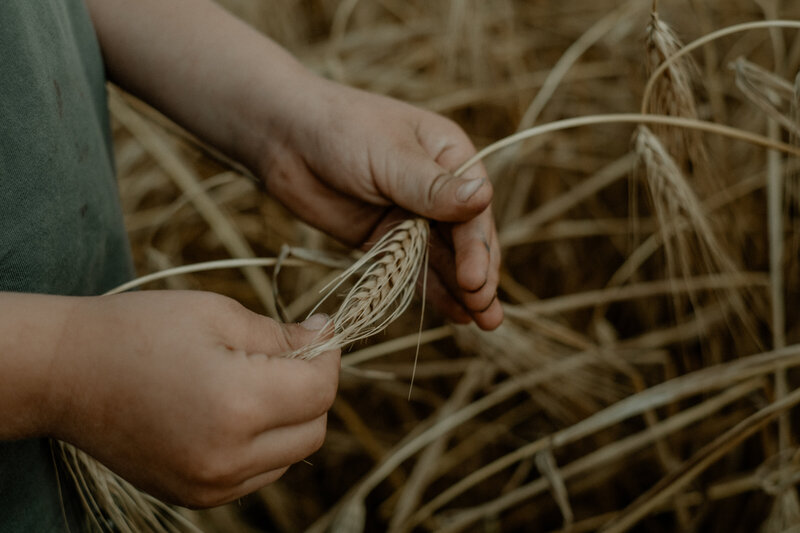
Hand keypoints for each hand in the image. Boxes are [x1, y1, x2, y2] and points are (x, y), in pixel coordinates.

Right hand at [47, 291, 339, 507]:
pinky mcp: (195, 497)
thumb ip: (282, 336)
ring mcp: (210, 486)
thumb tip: (324, 341)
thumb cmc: (139, 331)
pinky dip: (263, 444)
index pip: (320, 391)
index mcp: (237, 406)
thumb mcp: (218, 315)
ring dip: (290, 419)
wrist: (66, 374)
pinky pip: (258, 474)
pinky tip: (235, 410)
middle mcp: (228, 459)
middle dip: (313, 388)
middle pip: (314, 429)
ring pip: (290, 455)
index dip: (328, 356)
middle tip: (292, 352)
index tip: (320, 329)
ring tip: (256, 379)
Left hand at [256, 76, 502, 329]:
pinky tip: (455, 314)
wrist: (283, 137)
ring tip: (484, 323)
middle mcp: (438, 189)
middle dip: (477, 275)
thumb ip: (431, 186)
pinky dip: (432, 290)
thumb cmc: (341, 128)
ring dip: (464, 290)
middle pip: (465, 239)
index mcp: (449, 157)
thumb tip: (483, 197)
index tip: (475, 280)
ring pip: (444, 258)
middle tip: (488, 315)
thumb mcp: (389, 155)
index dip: (477, 247)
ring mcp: (410, 216)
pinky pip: (412, 268)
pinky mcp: (384, 239)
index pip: (473, 209)